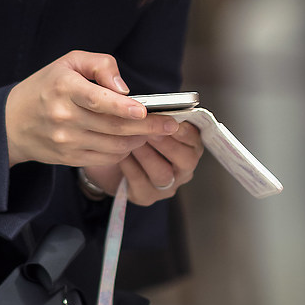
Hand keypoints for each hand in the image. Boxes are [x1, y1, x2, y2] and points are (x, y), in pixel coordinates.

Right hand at [5, 52, 191, 174]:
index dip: (123, 107)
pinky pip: (106, 158)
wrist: (11, 122)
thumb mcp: (69, 62)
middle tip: (171, 125)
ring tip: (152, 131)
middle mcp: (64, 117)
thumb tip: (125, 89)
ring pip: (114, 146)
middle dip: (148, 127)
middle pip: (114, 127)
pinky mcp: (69, 158)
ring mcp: (66, 141)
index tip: (145, 110)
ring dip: (138, 140)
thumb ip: (101, 65)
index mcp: (63, 88)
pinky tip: (132, 141)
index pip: (98, 100)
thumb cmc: (46, 86)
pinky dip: (124, 151)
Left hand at [79, 126, 203, 207]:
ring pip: (162, 173)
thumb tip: (157, 107)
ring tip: (131, 139)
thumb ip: (157, 116)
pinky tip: (120, 152)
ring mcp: (165, 187)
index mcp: (189, 149)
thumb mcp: (148, 123)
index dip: (184, 132)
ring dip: (147, 154)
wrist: (108, 158)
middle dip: (167, 144)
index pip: (195, 141)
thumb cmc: (133, 135)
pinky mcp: (145, 197)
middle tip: (151, 131)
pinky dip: (129, 165)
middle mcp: (182, 170)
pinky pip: (139, 182)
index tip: (172, 121)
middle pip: (185, 160)